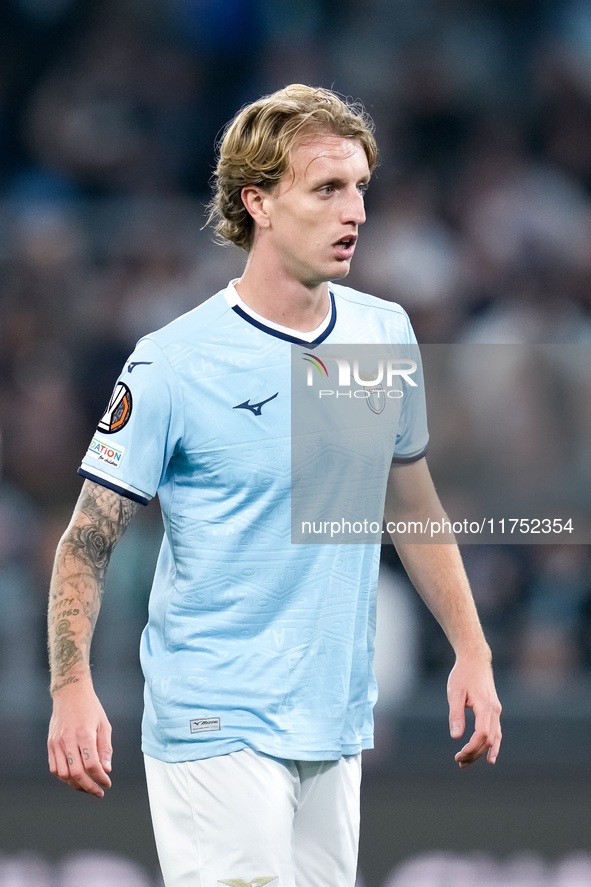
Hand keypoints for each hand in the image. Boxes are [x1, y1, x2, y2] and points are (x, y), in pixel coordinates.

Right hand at [48, 677, 112, 797]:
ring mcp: (56, 743)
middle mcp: (68, 740)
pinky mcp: (50, 744)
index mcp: (84, 734)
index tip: (107, 783)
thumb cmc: (90, 708)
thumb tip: (106, 770)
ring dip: (76, 785)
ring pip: (63, 774)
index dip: (100, 778)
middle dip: (89, 787)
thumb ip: (105, 748)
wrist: (70, 693)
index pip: (92, 765)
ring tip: (87, 787)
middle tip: (99, 791)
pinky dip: (64, 778)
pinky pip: (54, 768)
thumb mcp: (104, 725)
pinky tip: (74, 778)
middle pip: (77, 773)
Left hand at [447, 656, 501, 767]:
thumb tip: (456, 736)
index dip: (471, 748)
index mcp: (484, 706)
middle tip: (459, 762)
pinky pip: (497, 732)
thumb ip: (456, 714)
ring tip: (466, 763)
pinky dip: (493, 746)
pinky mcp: (494, 710)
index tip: (459, 755)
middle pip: (488, 740)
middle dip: (474, 753)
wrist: (476, 660)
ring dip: (481, 752)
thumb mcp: (454, 692)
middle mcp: (494, 710)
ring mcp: (496, 711)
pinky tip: (489, 758)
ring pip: (494, 738)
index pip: (481, 734)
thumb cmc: (463, 674)